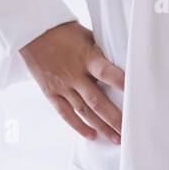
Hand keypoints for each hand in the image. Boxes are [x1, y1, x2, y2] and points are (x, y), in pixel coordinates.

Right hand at [20, 21, 124, 144]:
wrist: (33, 33)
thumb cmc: (63, 32)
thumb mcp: (86, 36)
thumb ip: (101, 52)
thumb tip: (122, 61)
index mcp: (86, 57)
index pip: (106, 71)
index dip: (120, 82)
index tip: (135, 93)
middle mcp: (74, 74)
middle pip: (96, 100)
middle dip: (114, 118)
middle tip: (129, 130)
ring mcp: (62, 86)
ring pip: (84, 111)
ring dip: (101, 126)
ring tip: (116, 138)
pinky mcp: (51, 93)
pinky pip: (66, 113)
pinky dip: (79, 126)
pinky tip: (92, 135)